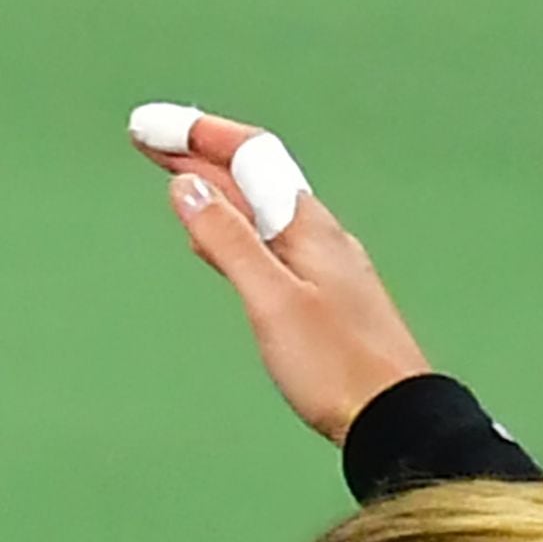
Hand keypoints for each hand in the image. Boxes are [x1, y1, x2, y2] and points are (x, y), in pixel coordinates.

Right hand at [137, 108, 430, 442]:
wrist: (393, 416)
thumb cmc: (336, 365)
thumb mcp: (272, 301)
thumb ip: (228, 242)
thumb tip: (187, 188)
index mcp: (306, 226)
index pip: (248, 157)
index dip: (197, 135)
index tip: (150, 125)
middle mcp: (316, 234)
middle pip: (251, 179)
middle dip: (198, 155)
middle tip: (148, 138)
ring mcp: (321, 264)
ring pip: (257, 210)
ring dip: (213, 189)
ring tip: (175, 175)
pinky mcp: (321, 295)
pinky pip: (267, 242)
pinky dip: (233, 229)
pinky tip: (217, 239)